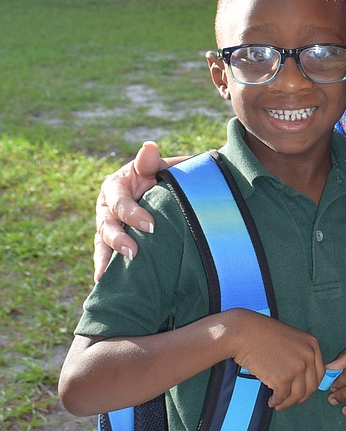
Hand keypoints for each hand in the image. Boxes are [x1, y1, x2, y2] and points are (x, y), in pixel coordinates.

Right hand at [93, 142, 180, 279]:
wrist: (159, 191)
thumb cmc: (157, 176)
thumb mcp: (154, 166)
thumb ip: (150, 161)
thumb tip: (149, 147)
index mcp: (115, 186)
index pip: (120, 201)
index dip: (133, 214)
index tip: (151, 226)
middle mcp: (106, 207)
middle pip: (107, 224)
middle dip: (118, 239)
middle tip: (133, 252)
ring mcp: (105, 226)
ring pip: (101, 242)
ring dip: (106, 258)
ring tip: (106, 276)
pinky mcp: (109, 242)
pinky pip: (104, 256)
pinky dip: (103, 268)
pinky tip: (102, 283)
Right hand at [226, 309, 323, 409]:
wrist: (243, 333)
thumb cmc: (262, 334)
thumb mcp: (291, 339)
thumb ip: (301, 354)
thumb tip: (303, 377)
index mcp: (312, 344)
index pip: (320, 373)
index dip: (311, 385)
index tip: (303, 391)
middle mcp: (308, 356)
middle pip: (311, 387)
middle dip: (300, 397)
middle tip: (290, 400)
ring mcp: (296, 368)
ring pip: (298, 395)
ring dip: (288, 403)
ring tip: (279, 403)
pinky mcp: (283, 379)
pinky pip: (282, 397)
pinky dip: (276, 402)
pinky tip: (271, 401)